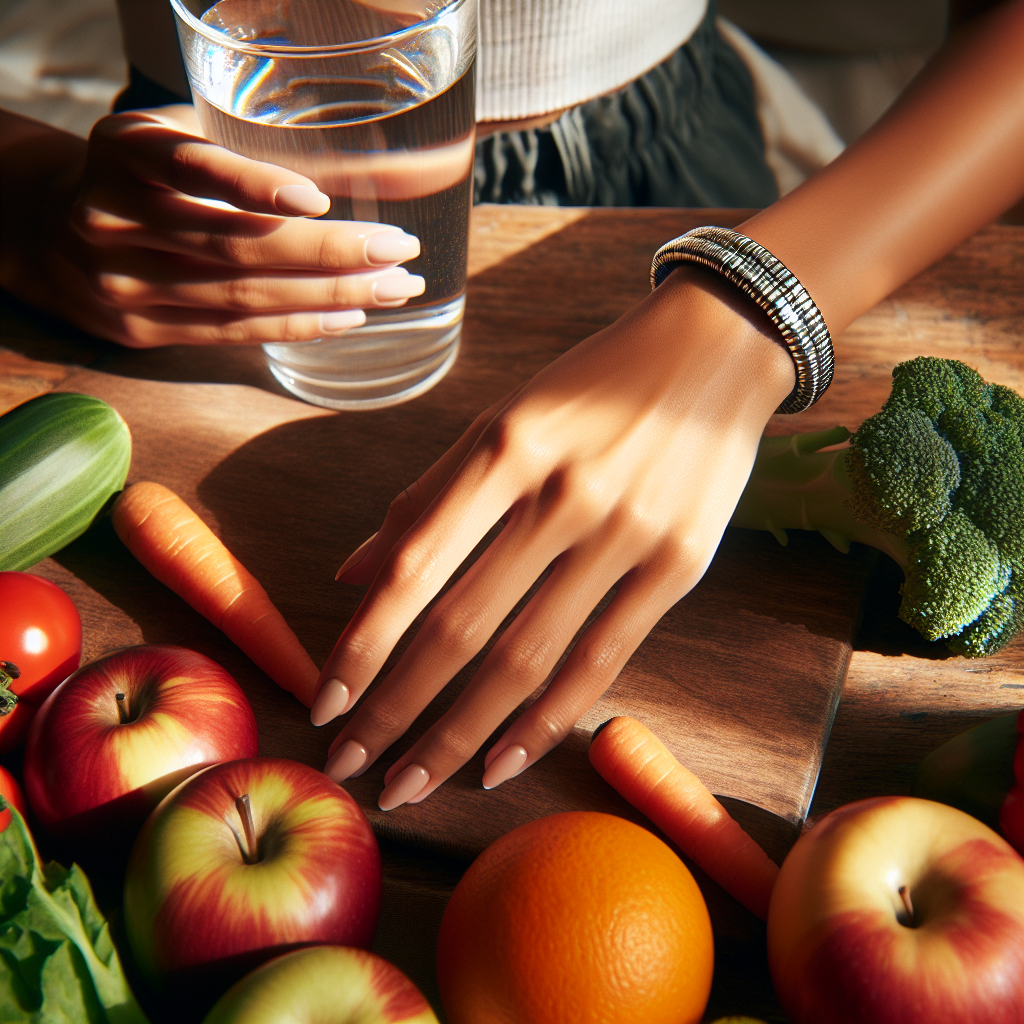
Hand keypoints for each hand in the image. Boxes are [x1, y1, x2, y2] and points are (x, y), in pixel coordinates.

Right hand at [0, 106, 421, 346]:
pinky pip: (234, 332)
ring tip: (394, 287)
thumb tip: (365, 170)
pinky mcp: (143, 329)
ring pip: (242, 296)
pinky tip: (349, 315)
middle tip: (398, 249)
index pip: (191, 169)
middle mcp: (116, 219)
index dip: (254, 185)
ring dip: (330, 295)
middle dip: (329, 251)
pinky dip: (298, 325)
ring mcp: (126, 283)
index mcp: (123, 154)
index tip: (318, 197)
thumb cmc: (137, 177)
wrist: (50, 234)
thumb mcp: (168, 139)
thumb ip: (237, 148)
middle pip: (235, 244)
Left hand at [311, 269, 795, 807]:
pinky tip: (499, 764)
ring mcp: (628, 534)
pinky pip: (600, 663)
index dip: (362, 643)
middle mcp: (564, 493)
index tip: (324, 702)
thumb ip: (428, 495)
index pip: (414, 565)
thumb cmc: (593, 383)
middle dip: (395, 708)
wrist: (717, 349)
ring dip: (458, 736)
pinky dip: (544, 723)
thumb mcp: (504, 416)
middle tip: (348, 765)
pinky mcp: (679, 567)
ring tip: (411, 785)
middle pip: (462, 626)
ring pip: (526, 660)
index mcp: (507, 444)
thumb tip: (352, 575)